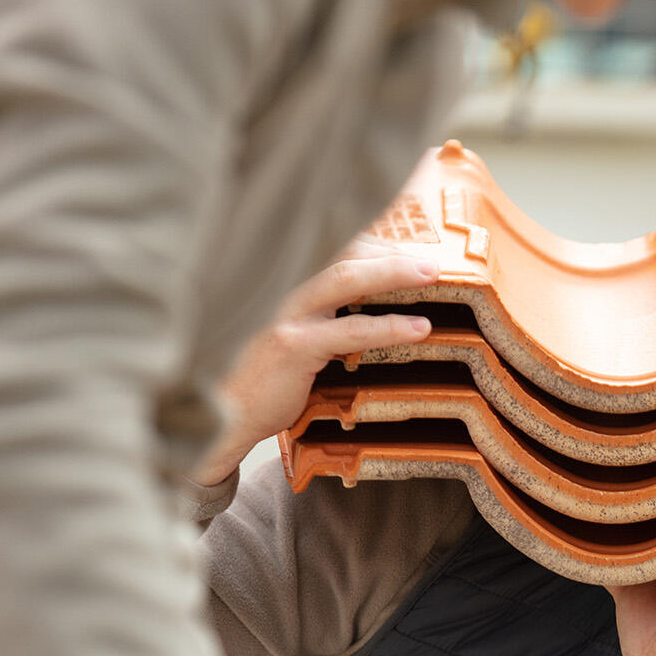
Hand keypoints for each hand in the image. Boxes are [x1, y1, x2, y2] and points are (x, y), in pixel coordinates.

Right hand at [193, 238, 443, 485]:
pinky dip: (389, 327)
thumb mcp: (295, 336)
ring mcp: (285, 312)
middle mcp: (283, 286)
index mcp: (287, 280)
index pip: (335, 245)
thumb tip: (371, 306)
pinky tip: (419, 328)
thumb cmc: (265, 376)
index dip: (375, 242)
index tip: (410, 249)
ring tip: (432, 276)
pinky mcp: (291, 345)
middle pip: (343, 250)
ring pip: (347, 278)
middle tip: (432, 258)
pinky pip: (350, 331)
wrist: (223, 413)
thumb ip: (325, 316)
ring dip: (394, 273)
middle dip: (390, 250)